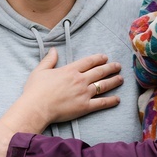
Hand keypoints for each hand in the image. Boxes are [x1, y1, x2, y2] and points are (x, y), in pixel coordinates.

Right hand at [4, 48, 123, 132]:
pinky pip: (102, 103)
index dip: (98, 58)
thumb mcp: (40, 70)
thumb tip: (54, 50)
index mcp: (70, 70)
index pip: (88, 61)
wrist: (37, 107)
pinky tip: (118, 99)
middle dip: (110, 68)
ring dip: (114, 81)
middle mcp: (80, 80)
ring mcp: (84, 93)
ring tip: (121, 78)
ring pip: (103, 85)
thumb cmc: (35, 90)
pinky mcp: (85, 106)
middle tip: (118, 66)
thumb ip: (49, 60)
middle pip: (99, 72)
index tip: (105, 57)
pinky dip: (111, 100)